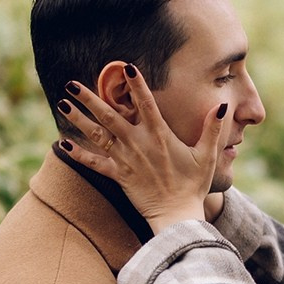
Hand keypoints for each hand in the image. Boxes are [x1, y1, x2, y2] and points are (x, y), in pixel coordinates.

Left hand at [58, 68, 227, 232]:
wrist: (178, 216)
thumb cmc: (194, 185)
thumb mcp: (207, 156)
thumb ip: (211, 129)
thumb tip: (220, 106)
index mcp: (160, 136)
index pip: (146, 104)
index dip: (136, 85)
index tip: (125, 67)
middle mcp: (139, 144)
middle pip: (110, 115)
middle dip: (90, 98)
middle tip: (72, 84)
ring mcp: (126, 160)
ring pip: (97, 135)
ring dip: (78, 119)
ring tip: (63, 104)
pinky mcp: (118, 176)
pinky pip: (94, 164)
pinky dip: (78, 155)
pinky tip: (63, 144)